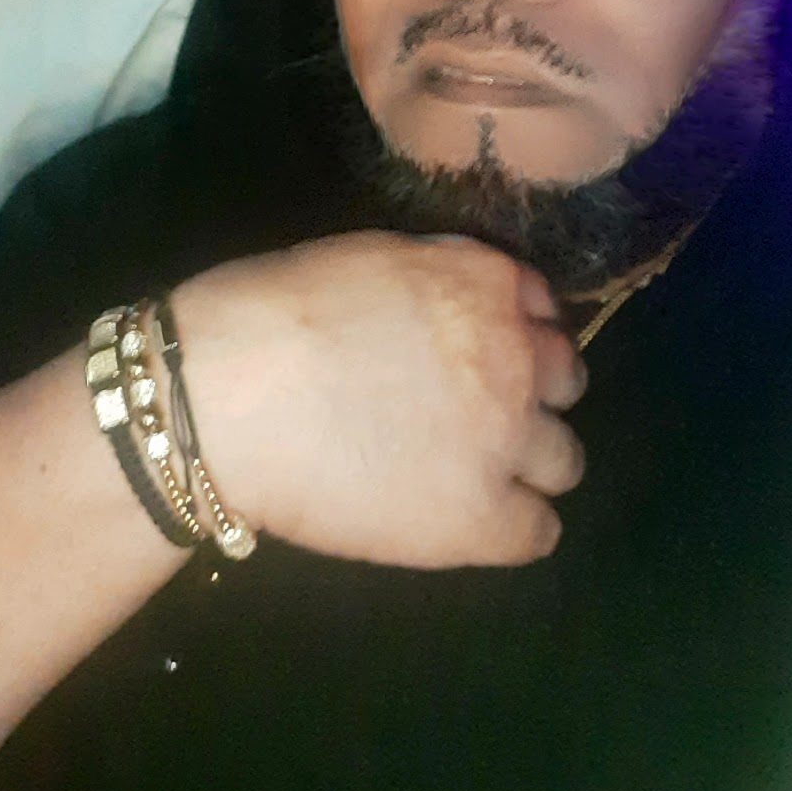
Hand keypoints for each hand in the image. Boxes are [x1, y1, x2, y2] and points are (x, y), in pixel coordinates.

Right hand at [175, 232, 586, 569]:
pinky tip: (461, 521)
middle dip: (529, 391)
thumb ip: (434, 279)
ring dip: (528, 462)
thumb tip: (450, 306)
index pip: (541, 306)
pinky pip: (539, 532)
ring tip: (467, 472)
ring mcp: (506, 442)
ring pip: (566, 460)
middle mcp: (516, 357)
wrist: (224, 398)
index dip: (512, 330)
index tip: (476, 349)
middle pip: (567, 379)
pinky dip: (510, 527)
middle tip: (472, 410)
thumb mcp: (371, 258)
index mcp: (484, 283)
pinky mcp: (482, 521)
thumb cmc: (271, 313)